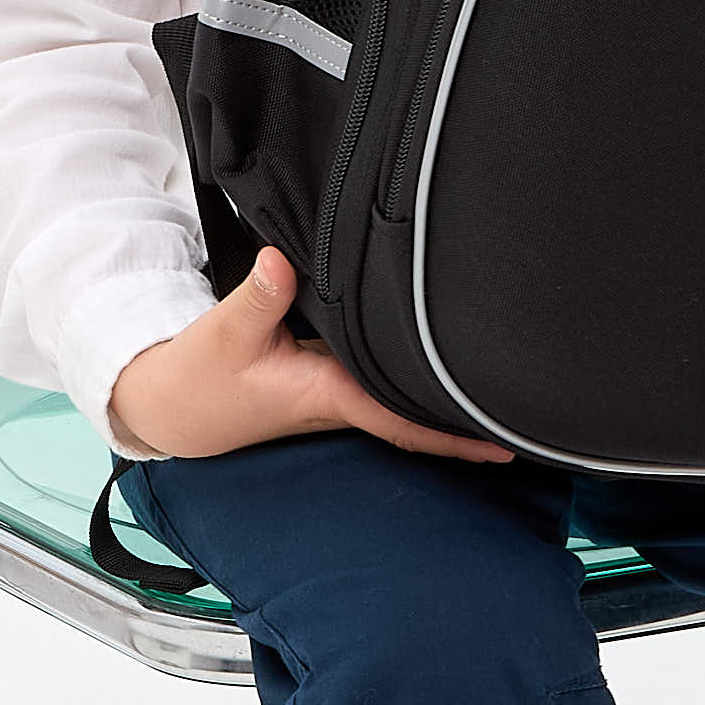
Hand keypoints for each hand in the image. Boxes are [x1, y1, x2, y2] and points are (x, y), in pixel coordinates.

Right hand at [108, 245, 515, 463]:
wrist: (174, 403)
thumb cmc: (200, 375)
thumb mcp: (224, 331)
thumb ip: (258, 296)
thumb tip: (283, 261)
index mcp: (326, 394)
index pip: (402, 420)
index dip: (452, 434)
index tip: (502, 443)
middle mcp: (341, 400)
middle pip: (418, 414)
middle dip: (469, 415)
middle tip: (531, 408)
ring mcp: (336, 394)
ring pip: (404, 399)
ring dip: (446, 396)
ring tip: (504, 384)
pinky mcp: (328, 380)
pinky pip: (385, 383)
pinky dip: (415, 378)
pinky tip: (443, 362)